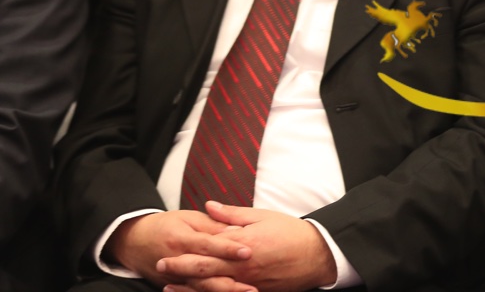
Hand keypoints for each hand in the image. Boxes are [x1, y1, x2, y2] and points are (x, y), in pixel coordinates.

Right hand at [106, 210, 251, 287]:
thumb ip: (213, 224)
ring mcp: (174, 277)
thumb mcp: (188, 218)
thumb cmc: (165, 226)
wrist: (133, 241)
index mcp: (182, 239)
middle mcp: (177, 260)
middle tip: (253, 286)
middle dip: (230, 280)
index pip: (208, 245)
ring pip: (200, 288)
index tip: (248, 252)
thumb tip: (237, 230)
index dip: (228, 249)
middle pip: (205, 273)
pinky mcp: (172, 285)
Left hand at [155, 201, 336, 291]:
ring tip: (169, 287)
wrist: (318, 255)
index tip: (165, 253)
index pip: (206, 251)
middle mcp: (242, 267)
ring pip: (213, 288)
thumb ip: (233, 214)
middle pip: (204, 272)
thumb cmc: (292, 233)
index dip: (183, 255)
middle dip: (179, 270)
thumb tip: (209, 206)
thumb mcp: (262, 217)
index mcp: (243, 245)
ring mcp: (249, 283)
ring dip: (189, 288)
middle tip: (160, 267)